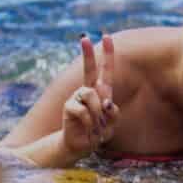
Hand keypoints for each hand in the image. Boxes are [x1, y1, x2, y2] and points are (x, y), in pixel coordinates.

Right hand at [60, 34, 119, 157]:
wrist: (82, 145)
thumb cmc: (98, 132)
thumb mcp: (112, 123)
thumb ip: (113, 113)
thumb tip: (105, 102)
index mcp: (102, 91)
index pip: (105, 70)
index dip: (107, 54)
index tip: (106, 37)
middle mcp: (88, 91)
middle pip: (88, 70)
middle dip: (87, 54)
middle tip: (85, 37)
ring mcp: (77, 98)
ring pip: (92, 95)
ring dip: (98, 113)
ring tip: (96, 125)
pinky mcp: (69, 107)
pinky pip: (84, 110)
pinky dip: (90, 121)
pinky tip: (88, 128)